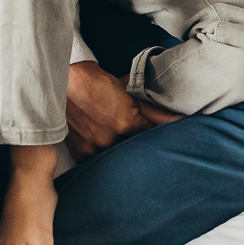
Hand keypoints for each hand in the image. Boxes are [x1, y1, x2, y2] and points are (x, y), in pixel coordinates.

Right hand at [64, 60, 179, 155]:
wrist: (65, 83)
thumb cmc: (97, 84)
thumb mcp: (128, 93)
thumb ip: (153, 111)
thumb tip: (178, 119)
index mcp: (126, 123)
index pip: (151, 137)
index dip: (154, 135)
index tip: (155, 135)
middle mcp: (110, 139)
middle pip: (134, 149)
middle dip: (136, 145)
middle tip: (132, 136)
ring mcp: (94, 148)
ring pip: (116, 157)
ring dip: (120, 151)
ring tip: (114, 138)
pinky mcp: (81, 154)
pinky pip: (98, 161)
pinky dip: (103, 155)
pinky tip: (102, 145)